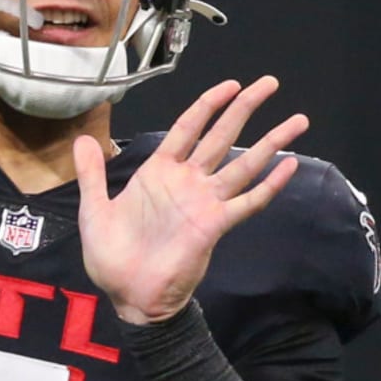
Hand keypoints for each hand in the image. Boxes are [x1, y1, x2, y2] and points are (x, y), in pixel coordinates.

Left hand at [73, 76, 308, 324]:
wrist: (128, 297)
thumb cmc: (111, 256)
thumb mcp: (94, 209)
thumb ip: (92, 173)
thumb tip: (82, 137)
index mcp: (158, 172)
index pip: (188, 127)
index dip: (208, 104)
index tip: (231, 84)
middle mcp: (187, 181)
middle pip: (221, 135)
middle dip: (245, 108)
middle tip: (270, 83)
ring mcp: (204, 202)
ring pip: (243, 164)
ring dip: (270, 142)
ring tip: (298, 120)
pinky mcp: (215, 225)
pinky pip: (248, 202)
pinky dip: (269, 185)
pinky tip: (289, 166)